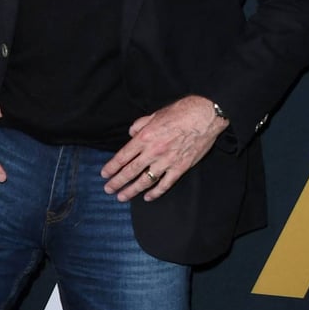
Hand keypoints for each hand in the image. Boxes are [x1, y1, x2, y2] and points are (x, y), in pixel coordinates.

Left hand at [101, 95, 228, 201]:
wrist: (204, 117)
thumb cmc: (179, 112)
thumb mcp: (154, 115)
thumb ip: (139, 125)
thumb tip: (131, 133)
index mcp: (144, 138)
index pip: (123, 156)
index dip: (112, 167)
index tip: (104, 174)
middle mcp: (153, 152)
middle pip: (130, 171)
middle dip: (117, 182)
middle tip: (108, 189)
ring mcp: (167, 162)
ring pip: (145, 180)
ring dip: (132, 190)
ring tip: (122, 197)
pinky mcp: (180, 168)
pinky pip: (165, 184)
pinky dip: (156, 192)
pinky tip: (148, 197)